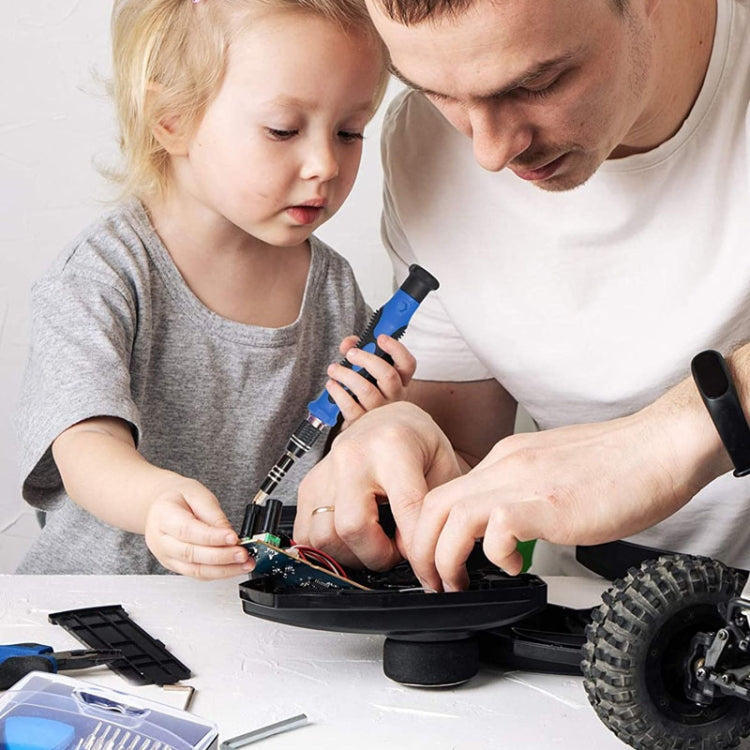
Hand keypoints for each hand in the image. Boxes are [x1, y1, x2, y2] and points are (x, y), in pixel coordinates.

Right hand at [145, 477, 252, 578]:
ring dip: (223, 570)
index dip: (212, 537)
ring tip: (245, 564)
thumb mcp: (197, 494)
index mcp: (163, 517)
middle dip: (221, 556)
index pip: (188, 531)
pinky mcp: (176, 566)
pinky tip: (235, 568)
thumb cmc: (178, 497)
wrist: (162, 505)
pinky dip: (219, 573)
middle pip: (191, 554)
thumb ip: (213, 514)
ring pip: (195, 570)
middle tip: (243, 553)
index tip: (233, 538)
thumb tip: (229, 533)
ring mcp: (167, 556)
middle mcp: (161, 541)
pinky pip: (198, 574)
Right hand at [295, 402, 460, 569]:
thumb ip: (434, 509)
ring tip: (375, 544)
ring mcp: (326, 470)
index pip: (406, 508)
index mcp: (392, 446)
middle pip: (353, 527)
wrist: (388, 418)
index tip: (426, 565)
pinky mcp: (308, 485)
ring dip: (352, 555)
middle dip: (378, 555)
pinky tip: (351, 540)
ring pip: (325, 536)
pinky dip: (328, 549)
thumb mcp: (443, 465)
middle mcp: (353, 456)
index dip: (418, 547)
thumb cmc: (417, 441)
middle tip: (395, 552)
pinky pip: (306, 534)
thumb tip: (417, 555)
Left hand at [325, 334, 415, 425]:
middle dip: (366, 359)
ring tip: (334, 369)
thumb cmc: (366, 394)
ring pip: (366, 390)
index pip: (407, 364)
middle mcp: (394, 397)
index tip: (381, 337)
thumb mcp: (368, 371)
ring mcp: (380, 412)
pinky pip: (350, 406)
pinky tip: (332, 385)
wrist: (363, 428)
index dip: (396, 348)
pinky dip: (337, 392)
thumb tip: (349, 344)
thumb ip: (359, 350)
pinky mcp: (363, 423)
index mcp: (401, 382)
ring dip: (346, 375)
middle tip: (351, 353)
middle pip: (387, 375)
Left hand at [410, 394, 726, 591]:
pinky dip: (494, 554)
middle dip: (422, 549)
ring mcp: (525, 482)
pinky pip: (497, 529)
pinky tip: (512, 566)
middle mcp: (507, 465)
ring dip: (445, 557)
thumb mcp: (551, 470)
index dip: (429, 530)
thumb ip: (523, 491)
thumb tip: (507, 527)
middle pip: (434, 505)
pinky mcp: (549, 504)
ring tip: (458, 583)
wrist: (660, 447)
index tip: (435, 558)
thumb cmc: (618, 464)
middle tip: (434, 580)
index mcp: (506, 458)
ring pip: (452, 517)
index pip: (445, 492)